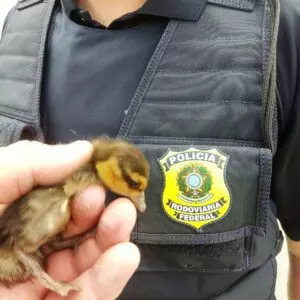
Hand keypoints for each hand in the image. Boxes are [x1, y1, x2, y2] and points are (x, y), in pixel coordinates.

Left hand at [0, 140, 139, 299]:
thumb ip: (27, 162)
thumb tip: (84, 150)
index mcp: (10, 219)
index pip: (55, 200)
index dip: (80, 187)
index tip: (100, 177)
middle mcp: (26, 249)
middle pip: (75, 231)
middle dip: (99, 215)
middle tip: (117, 204)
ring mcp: (38, 285)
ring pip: (86, 263)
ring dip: (111, 242)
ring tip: (124, 223)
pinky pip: (86, 299)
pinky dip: (109, 279)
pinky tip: (125, 256)